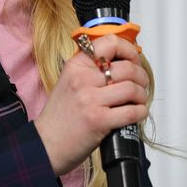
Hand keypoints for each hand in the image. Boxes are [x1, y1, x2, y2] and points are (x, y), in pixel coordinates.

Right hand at [34, 34, 148, 175]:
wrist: (45, 144)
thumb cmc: (60, 116)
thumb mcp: (70, 82)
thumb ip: (92, 70)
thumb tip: (124, 62)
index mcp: (76, 66)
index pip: (111, 43)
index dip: (130, 50)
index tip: (134, 60)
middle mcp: (83, 79)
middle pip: (127, 68)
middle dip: (141, 77)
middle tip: (141, 85)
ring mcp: (90, 100)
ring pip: (132, 88)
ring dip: (141, 96)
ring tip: (138, 101)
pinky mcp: (99, 120)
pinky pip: (131, 111)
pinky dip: (140, 112)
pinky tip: (137, 113)